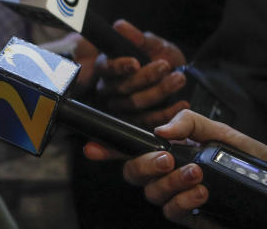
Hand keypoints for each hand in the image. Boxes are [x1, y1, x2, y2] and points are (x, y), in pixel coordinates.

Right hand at [84, 110, 266, 227]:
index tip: (93, 148)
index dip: (107, 149)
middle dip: (144, 165)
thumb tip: (161, 131)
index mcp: (170, 151)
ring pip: (151, 193)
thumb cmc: (249, 160)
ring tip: (196, 175)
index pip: (132, 150)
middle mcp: (168, 175)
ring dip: (170, 183)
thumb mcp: (219, 131)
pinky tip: (201, 192)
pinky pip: (171, 212)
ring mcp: (178, 197)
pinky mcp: (191, 218)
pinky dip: (182, 200)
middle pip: (133, 174)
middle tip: (167, 159)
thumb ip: (188, 123)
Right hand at [93, 20, 188, 127]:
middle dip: (146, 77)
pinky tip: (182, 103)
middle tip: (165, 66)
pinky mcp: (136, 122)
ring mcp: (122, 107)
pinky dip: (167, 113)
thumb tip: (120, 26)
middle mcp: (110, 88)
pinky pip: (148, 122)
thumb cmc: (160, 57)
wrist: (178, 76)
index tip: (135, 62)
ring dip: (159, 92)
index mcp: (108, 66)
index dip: (119, 67)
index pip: (106, 68)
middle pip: (121, 88)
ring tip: (178, 79)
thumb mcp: (153, 44)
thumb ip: (137, 37)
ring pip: (134, 104)